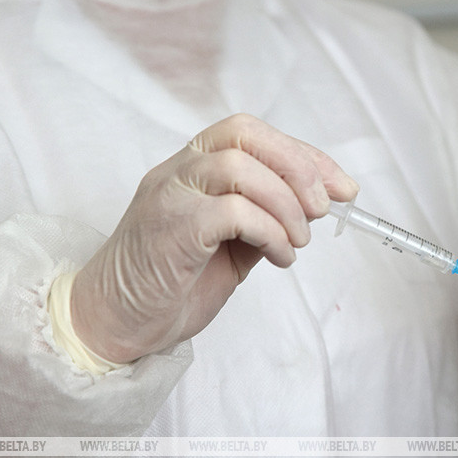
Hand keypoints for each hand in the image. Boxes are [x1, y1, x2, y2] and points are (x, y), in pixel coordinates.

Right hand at [70, 114, 358, 362]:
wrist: (115, 323)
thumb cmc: (172, 284)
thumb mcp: (233, 246)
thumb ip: (265, 218)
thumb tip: (315, 206)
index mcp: (194, 168)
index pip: (253, 134)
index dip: (305, 155)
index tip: (343, 188)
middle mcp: (179, 171)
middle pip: (246, 134)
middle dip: (299, 167)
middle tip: (324, 210)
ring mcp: (170, 195)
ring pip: (239, 167)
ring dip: (285, 205)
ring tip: (296, 243)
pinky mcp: (170, 228)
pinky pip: (231, 211)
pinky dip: (269, 232)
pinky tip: (279, 258)